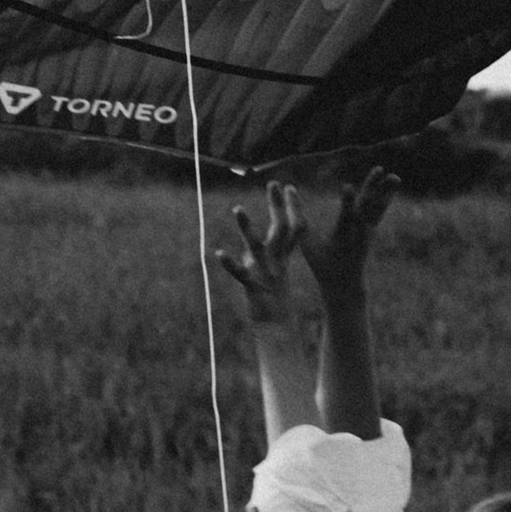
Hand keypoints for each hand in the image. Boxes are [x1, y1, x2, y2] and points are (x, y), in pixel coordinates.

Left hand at [213, 180, 311, 327]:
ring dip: (246, 227)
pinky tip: (219, 253)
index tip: (289, 187)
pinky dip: (230, 263)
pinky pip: (240, 273)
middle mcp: (276, 261)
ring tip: (238, 209)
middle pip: (281, 228)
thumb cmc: (275, 297)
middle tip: (274, 184)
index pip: (291, 227)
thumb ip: (275, 251)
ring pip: (256, 245)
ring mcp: (265, 272)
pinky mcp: (253, 286)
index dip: (291, 207)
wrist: (276, 327)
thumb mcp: (276, 269)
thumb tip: (275, 234)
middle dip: (277, 205)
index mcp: (282, 256)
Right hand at [296, 167, 399, 297]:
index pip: (344, 217)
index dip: (347, 201)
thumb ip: (298, 217)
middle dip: (371, 188)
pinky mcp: (371, 230)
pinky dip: (385, 197)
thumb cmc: (322, 263)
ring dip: (386, 192)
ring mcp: (367, 231)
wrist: (345, 283)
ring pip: (378, 208)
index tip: (348, 186)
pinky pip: (380, 210)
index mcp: (342, 237)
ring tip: (395, 177)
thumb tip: (289, 190)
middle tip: (379, 171)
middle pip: (366, 207)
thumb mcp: (306, 244)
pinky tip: (391, 185)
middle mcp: (358, 233)